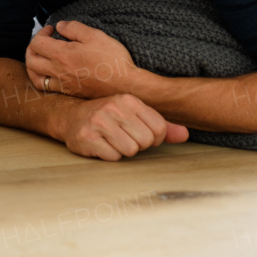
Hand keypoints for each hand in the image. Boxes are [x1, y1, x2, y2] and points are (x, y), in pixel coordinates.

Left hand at [26, 21, 142, 98]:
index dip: (41, 32)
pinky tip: (49, 74)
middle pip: (30, 60)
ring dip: (32, 65)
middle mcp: (58, 70)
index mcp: (62, 54)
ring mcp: (63, 83)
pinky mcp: (69, 92)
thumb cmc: (112, 60)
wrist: (126, 86)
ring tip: (39, 58)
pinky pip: (46, 88)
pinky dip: (42, 79)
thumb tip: (59, 26)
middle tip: (41, 41)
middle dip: (31, 47)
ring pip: (35, 76)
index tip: (51, 30)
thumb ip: (74, 28)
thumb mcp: (95, 35)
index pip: (37, 43)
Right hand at [55, 94, 188, 160]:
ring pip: (130, 150)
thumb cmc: (108, 117)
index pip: (159, 128)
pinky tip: (100, 145)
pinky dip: (109, 155)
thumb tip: (186, 135)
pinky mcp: (87, 137)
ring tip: (111, 140)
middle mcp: (113, 107)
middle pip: (145, 141)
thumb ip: (161, 126)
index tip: (138, 134)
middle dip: (137, 145)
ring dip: (122, 151)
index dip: (153, 138)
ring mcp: (99, 122)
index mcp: (128, 100)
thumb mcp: (134, 115)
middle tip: (123, 137)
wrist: (70, 117)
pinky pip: (113, 157)